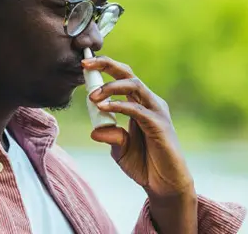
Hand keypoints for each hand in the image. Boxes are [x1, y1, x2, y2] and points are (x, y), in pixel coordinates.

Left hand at [81, 56, 196, 232]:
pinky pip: (137, 109)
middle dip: (106, 64)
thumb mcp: (120, 149)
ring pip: (135, 85)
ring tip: (93, 96)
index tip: (83, 64)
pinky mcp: (159, 125)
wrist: (164, 186)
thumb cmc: (145, 165)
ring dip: (111, 87)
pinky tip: (104, 107)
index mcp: (139, 103)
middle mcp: (149, 102)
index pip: (122, 77)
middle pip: (128, 73)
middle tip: (85, 63)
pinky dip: (119, 105)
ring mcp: (156, 112)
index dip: (104, 68)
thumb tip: (95, 131)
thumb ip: (110, 136)